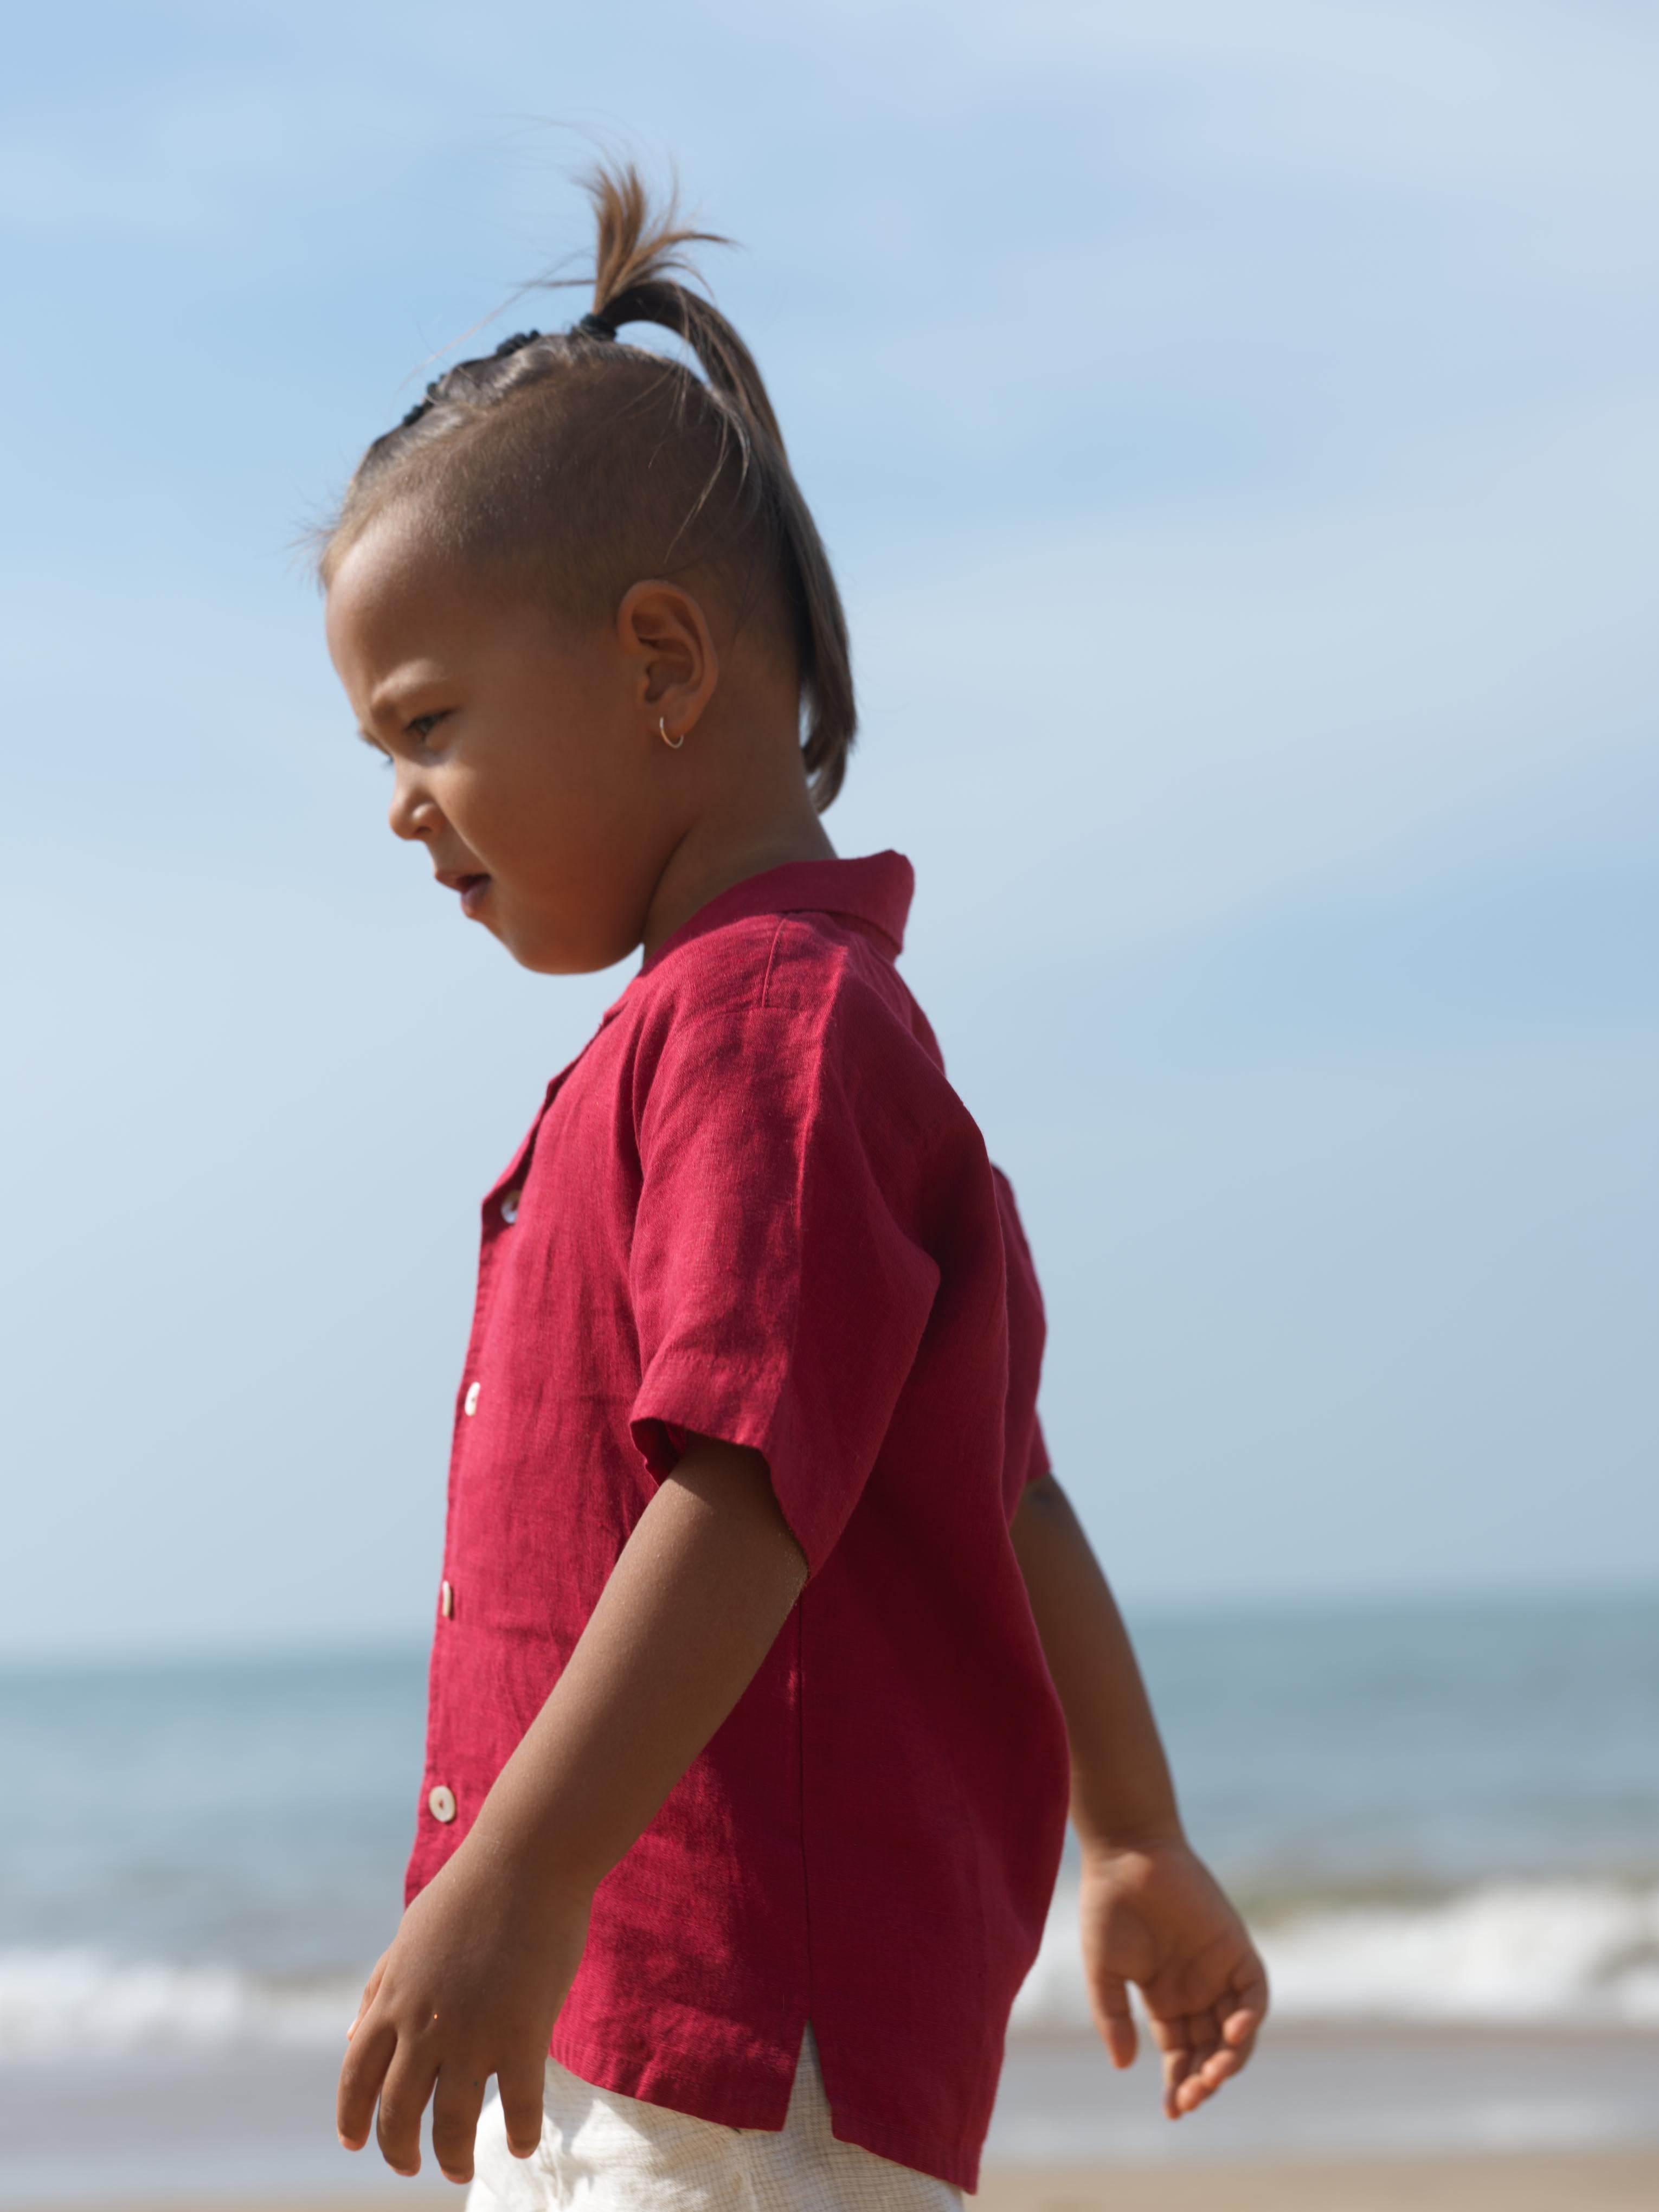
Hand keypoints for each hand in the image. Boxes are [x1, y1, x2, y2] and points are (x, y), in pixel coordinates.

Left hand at [337, 1836, 588, 2182]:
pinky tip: (520, 2144)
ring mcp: (472, 2032)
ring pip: (451, 2124)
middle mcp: (422, 2025)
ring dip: (452, 2158)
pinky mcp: (523, 2033)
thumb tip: (351, 2039)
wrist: (528, 1857)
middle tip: (411, 2167)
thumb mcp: (410, 1937)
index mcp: (392, 1999)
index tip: (354, 2145)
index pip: (355, 2079)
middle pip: (398, 2113)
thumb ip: (380, 1988)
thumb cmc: (472, 1891)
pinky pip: (517, 2106)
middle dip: (399, 2151)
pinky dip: (517, 2134)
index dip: (351, 2119)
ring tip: (459, 2171)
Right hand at [1076, 1837, 1267, 2117]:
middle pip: (1210, 2051)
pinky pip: (1254, 1994)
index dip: (1179, 2085)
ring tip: (1210, 2076)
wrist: (1126, 1853)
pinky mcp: (1236, 1948)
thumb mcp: (1104, 1971)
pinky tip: (1232, 2035)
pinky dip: (1249, 2019)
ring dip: (1228, 2060)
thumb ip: (1114, 2017)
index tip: (1172, 2113)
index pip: (1181, 2055)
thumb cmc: (1108, 1907)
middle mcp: (1196, 1990)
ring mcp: (1219, 1971)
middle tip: (1189, 2099)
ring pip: (1236, 2032)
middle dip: (1203, 2081)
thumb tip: (1124, 2067)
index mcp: (1165, 1999)